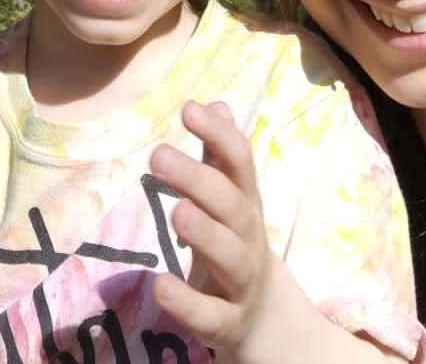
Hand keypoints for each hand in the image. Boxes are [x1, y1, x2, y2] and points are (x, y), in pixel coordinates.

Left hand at [148, 101, 308, 363]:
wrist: (267, 323)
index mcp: (246, 206)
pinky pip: (210, 314)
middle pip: (233, 206)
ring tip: (177, 211)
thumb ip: (220, 159)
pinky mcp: (227, 323)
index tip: (189, 108)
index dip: (219, 136)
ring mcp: (241, 283)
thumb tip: (215, 103)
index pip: (240, 165)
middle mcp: (249, 239)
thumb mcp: (232, 203)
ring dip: (206, 232)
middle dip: (200, 180)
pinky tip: (160, 285)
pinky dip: (187, 302)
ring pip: (231, 257)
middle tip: (158, 155)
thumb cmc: (237, 248)